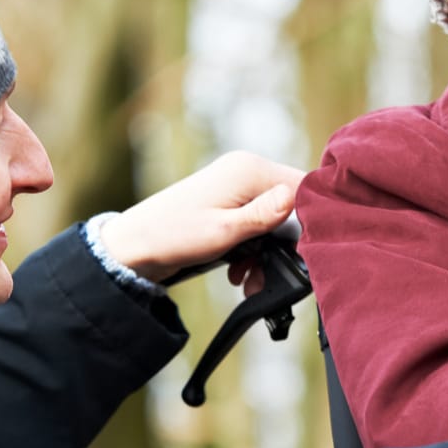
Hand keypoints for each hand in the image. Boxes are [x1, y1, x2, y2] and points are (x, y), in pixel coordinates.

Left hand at [99, 151, 304, 282]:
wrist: (135, 247)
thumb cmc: (174, 236)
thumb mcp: (226, 232)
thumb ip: (265, 216)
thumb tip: (298, 197)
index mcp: (250, 169)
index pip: (304, 186)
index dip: (312, 220)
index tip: (307, 252)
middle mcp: (246, 170)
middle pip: (291, 205)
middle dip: (285, 244)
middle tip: (269, 274)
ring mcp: (237, 185)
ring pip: (274, 219)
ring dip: (267, 252)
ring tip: (248, 279)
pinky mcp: (228, 202)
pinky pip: (256, 223)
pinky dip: (253, 249)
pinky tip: (239, 271)